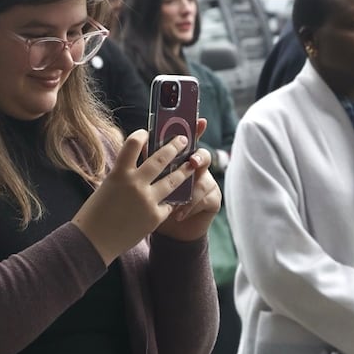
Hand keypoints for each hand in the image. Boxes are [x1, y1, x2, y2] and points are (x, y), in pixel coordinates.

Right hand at [73, 130, 201, 262]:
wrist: (94, 242)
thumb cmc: (95, 214)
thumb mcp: (106, 186)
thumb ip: (123, 175)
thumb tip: (140, 167)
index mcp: (119, 173)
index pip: (133, 143)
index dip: (142, 134)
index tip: (147, 132)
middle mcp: (135, 183)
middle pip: (161, 158)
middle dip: (174, 147)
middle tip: (183, 140)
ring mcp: (147, 200)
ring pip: (173, 180)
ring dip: (184, 170)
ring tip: (190, 164)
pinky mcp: (155, 217)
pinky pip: (169, 204)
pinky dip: (172, 199)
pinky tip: (178, 196)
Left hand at [154, 120, 221, 243]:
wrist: (168, 233)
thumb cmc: (155, 206)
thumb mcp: (147, 183)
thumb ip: (148, 163)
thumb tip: (140, 142)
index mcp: (180, 160)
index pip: (188, 141)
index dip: (195, 129)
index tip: (200, 120)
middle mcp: (196, 168)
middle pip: (201, 155)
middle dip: (197, 157)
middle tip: (192, 162)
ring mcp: (206, 182)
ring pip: (203, 179)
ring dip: (189, 191)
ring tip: (174, 204)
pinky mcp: (212, 199)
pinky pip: (205, 197)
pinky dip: (190, 206)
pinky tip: (178, 215)